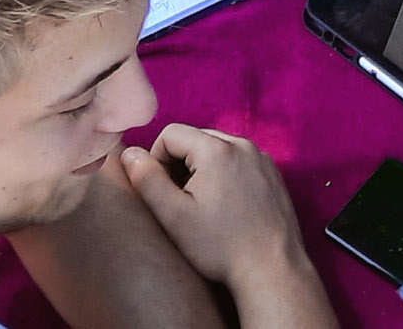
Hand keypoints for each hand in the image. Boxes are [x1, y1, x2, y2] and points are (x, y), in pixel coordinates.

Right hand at [118, 124, 313, 292]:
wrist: (271, 268)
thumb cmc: (220, 246)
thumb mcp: (173, 215)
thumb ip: (147, 179)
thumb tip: (129, 153)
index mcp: (218, 150)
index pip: (170, 134)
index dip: (156, 160)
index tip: (161, 191)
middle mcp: (244, 145)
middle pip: (195, 138)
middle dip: (179, 164)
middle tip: (179, 202)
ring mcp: (262, 158)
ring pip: (217, 150)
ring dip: (202, 170)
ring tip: (202, 207)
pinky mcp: (273, 174)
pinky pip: (239, 162)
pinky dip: (225, 176)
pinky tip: (224, 209)